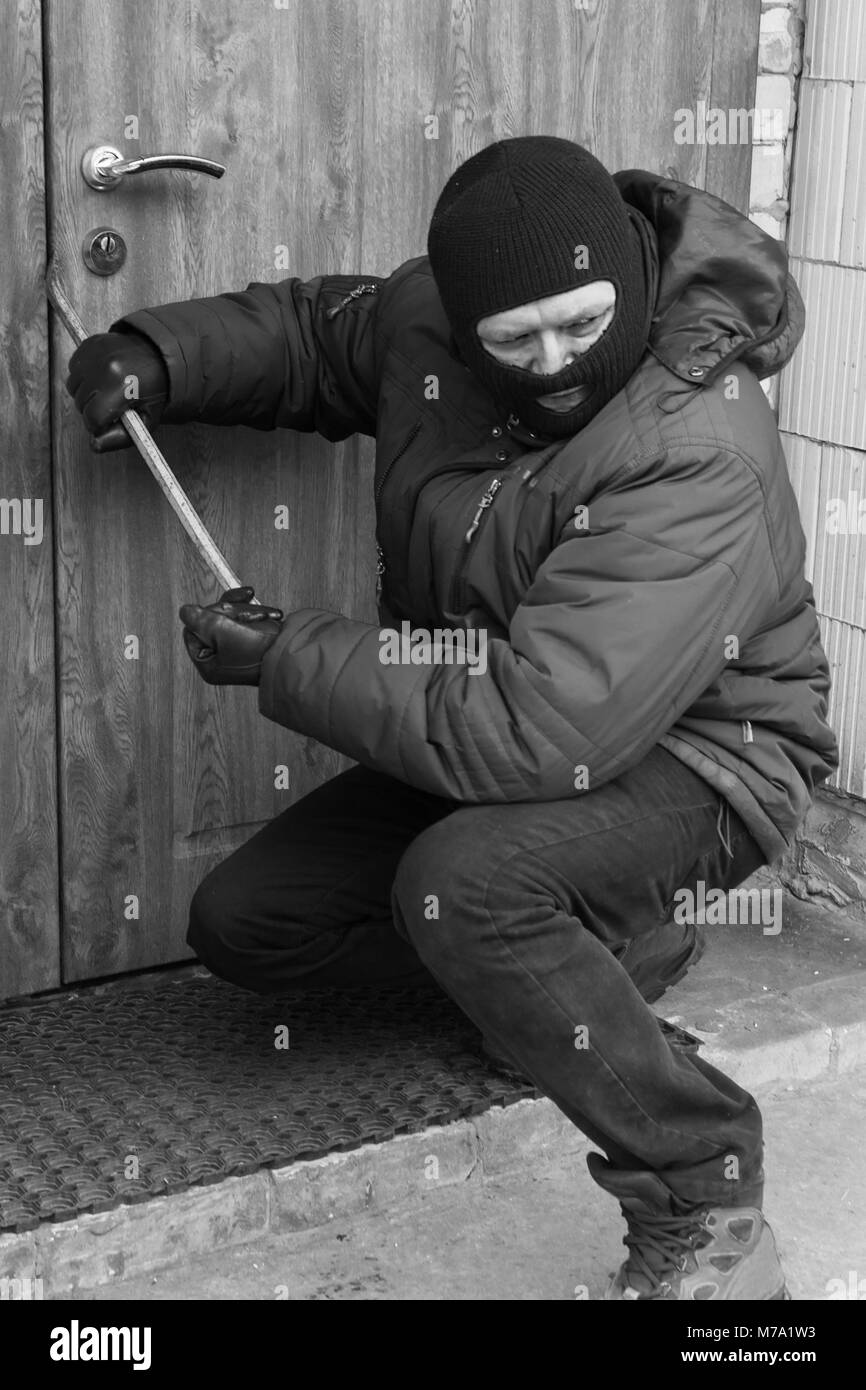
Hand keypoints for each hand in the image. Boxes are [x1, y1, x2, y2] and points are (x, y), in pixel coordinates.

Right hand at [65, 330, 169, 452]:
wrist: (158, 355)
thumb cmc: (154, 390)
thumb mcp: (146, 419)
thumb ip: (121, 437)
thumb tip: (94, 445)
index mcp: (123, 388)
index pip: (92, 418)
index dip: (97, 425)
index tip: (107, 422)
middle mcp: (107, 368)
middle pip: (80, 403)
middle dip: (92, 409)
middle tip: (110, 405)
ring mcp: (96, 353)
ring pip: (73, 386)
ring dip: (85, 393)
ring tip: (106, 390)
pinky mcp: (90, 344)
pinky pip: (73, 368)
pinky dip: (83, 375)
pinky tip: (101, 376)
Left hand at [179, 587, 283, 685]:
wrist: (295, 656)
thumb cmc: (260, 651)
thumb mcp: (222, 631)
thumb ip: (200, 619)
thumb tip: (185, 611)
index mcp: (209, 663)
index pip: (193, 631)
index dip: (205, 617)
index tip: (223, 614)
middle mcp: (221, 659)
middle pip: (212, 621)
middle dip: (233, 612)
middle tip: (249, 616)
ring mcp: (238, 650)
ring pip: (231, 617)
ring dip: (249, 611)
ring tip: (267, 616)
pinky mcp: (255, 641)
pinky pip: (248, 619)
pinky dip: (259, 613)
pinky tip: (272, 614)